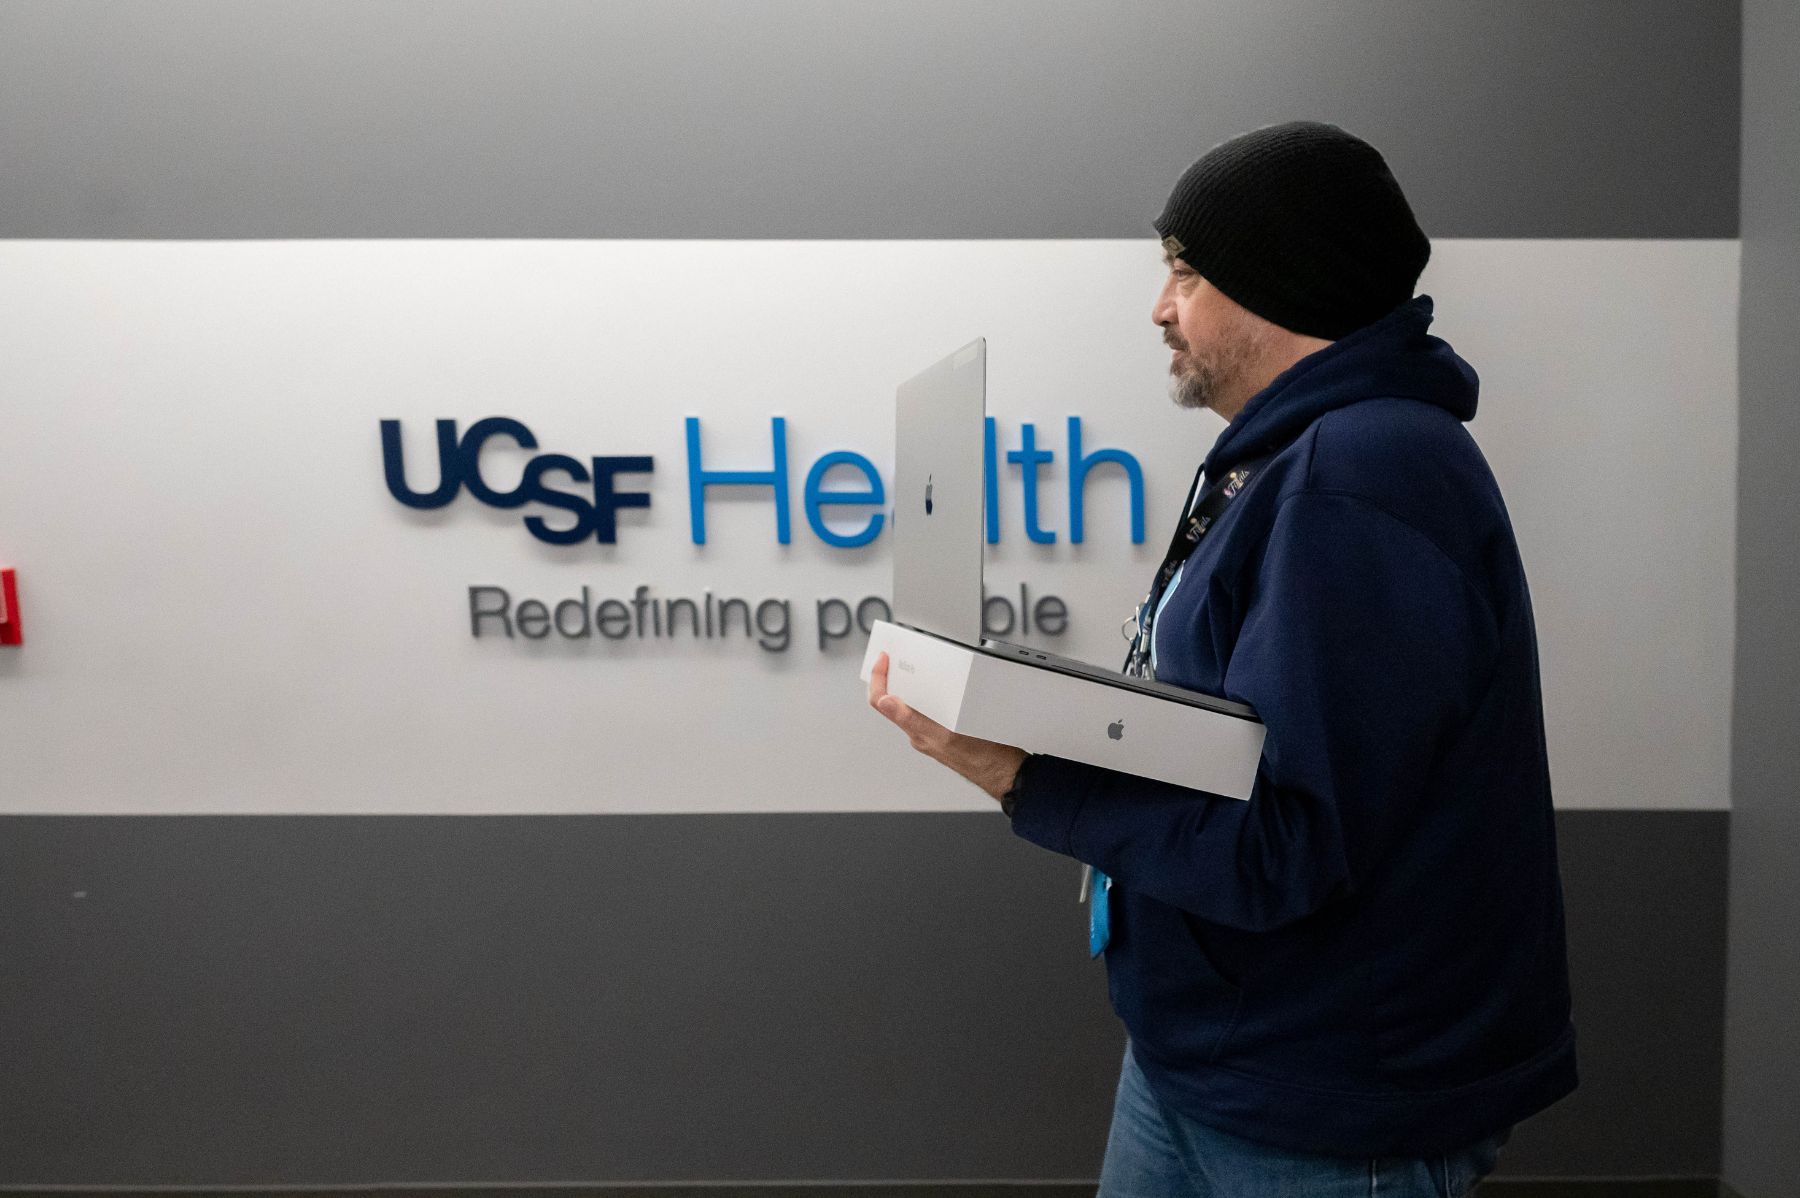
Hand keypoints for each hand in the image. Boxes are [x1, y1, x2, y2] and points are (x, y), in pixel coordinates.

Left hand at [867, 651, 1028, 802]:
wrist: (1005, 772)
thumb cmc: (982, 759)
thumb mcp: (946, 735)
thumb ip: (912, 719)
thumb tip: (885, 702)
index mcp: (916, 731)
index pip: (881, 702)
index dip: (878, 678)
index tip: (882, 659)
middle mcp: (922, 732)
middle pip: (896, 700)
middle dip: (895, 677)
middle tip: (897, 657)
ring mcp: (934, 733)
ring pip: (915, 705)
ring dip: (915, 685)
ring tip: (918, 668)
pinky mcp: (949, 732)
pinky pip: (933, 710)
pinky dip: (933, 694)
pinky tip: (943, 687)